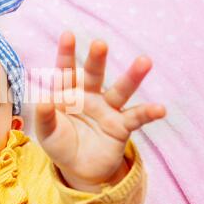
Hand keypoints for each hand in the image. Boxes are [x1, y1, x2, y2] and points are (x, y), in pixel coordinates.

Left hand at [34, 31, 165, 192]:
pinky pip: (136, 117)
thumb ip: (44, 117)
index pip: (66, 71)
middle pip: (94, 74)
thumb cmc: (60, 144)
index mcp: (68, 93)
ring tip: (144, 61)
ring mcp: (107, 109)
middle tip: (100, 44)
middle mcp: (89, 96)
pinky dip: (148, 113)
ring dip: (132, 77)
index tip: (68, 35)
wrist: (79, 169)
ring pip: (121, 90)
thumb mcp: (47, 133)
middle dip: (97, 59)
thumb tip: (43, 99)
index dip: (67, 54)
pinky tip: (160, 109)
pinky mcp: (121, 126)